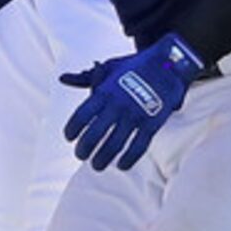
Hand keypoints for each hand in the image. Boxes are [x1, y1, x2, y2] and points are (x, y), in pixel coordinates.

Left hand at [60, 34, 206, 170]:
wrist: (169, 64)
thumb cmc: (134, 67)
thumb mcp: (109, 68)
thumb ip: (86, 78)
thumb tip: (62, 79)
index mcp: (104, 92)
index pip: (81, 116)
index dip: (72, 130)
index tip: (69, 138)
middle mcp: (117, 105)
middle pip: (94, 135)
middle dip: (84, 149)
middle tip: (80, 155)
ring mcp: (135, 115)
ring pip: (114, 145)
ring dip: (102, 159)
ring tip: (96, 165)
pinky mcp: (152, 123)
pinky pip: (138, 147)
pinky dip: (128, 159)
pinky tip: (121, 165)